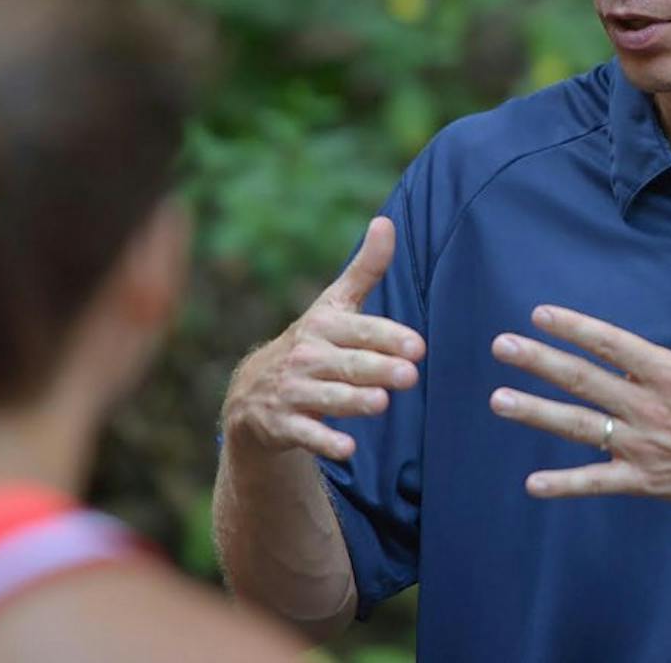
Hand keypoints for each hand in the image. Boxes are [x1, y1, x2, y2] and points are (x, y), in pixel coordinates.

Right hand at [221, 217, 425, 460]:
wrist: (252, 391)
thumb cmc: (312, 342)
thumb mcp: (334, 304)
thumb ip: (365, 268)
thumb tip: (386, 221)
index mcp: (324, 325)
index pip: (361, 331)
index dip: (388, 338)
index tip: (418, 346)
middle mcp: (307, 356)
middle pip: (349, 365)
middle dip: (378, 369)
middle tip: (410, 375)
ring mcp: (293, 391)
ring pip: (329, 398)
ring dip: (354, 401)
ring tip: (382, 403)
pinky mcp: (283, 424)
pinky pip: (306, 434)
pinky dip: (325, 442)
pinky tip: (348, 448)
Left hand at [489, 259, 670, 522]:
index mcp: (670, 373)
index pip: (611, 344)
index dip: (574, 328)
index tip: (540, 314)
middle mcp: (649, 408)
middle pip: (583, 380)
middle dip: (539, 362)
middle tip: (502, 346)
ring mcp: (643, 447)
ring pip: (579, 427)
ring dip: (537, 412)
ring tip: (499, 400)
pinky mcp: (645, 480)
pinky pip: (598, 482)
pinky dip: (565, 484)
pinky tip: (533, 484)